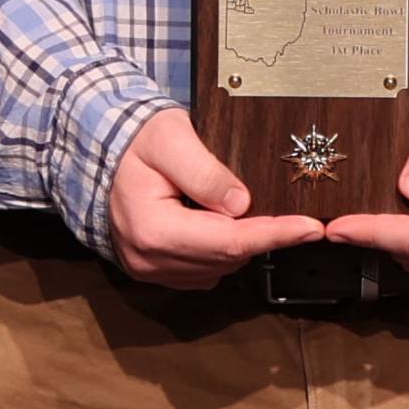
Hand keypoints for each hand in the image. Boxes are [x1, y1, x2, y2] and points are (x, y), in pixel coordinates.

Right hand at [108, 107, 329, 289]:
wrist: (96, 152)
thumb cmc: (132, 140)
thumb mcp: (170, 137)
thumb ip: (205, 171)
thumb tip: (243, 203)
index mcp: (152, 229)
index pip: (228, 240)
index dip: (274, 234)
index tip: (311, 228)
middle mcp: (149, 259)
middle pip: (227, 258)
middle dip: (264, 237)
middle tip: (296, 218)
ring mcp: (149, 270)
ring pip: (218, 267)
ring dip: (239, 243)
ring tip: (238, 209)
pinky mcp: (154, 271)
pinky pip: (203, 270)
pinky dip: (220, 250)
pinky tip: (217, 222)